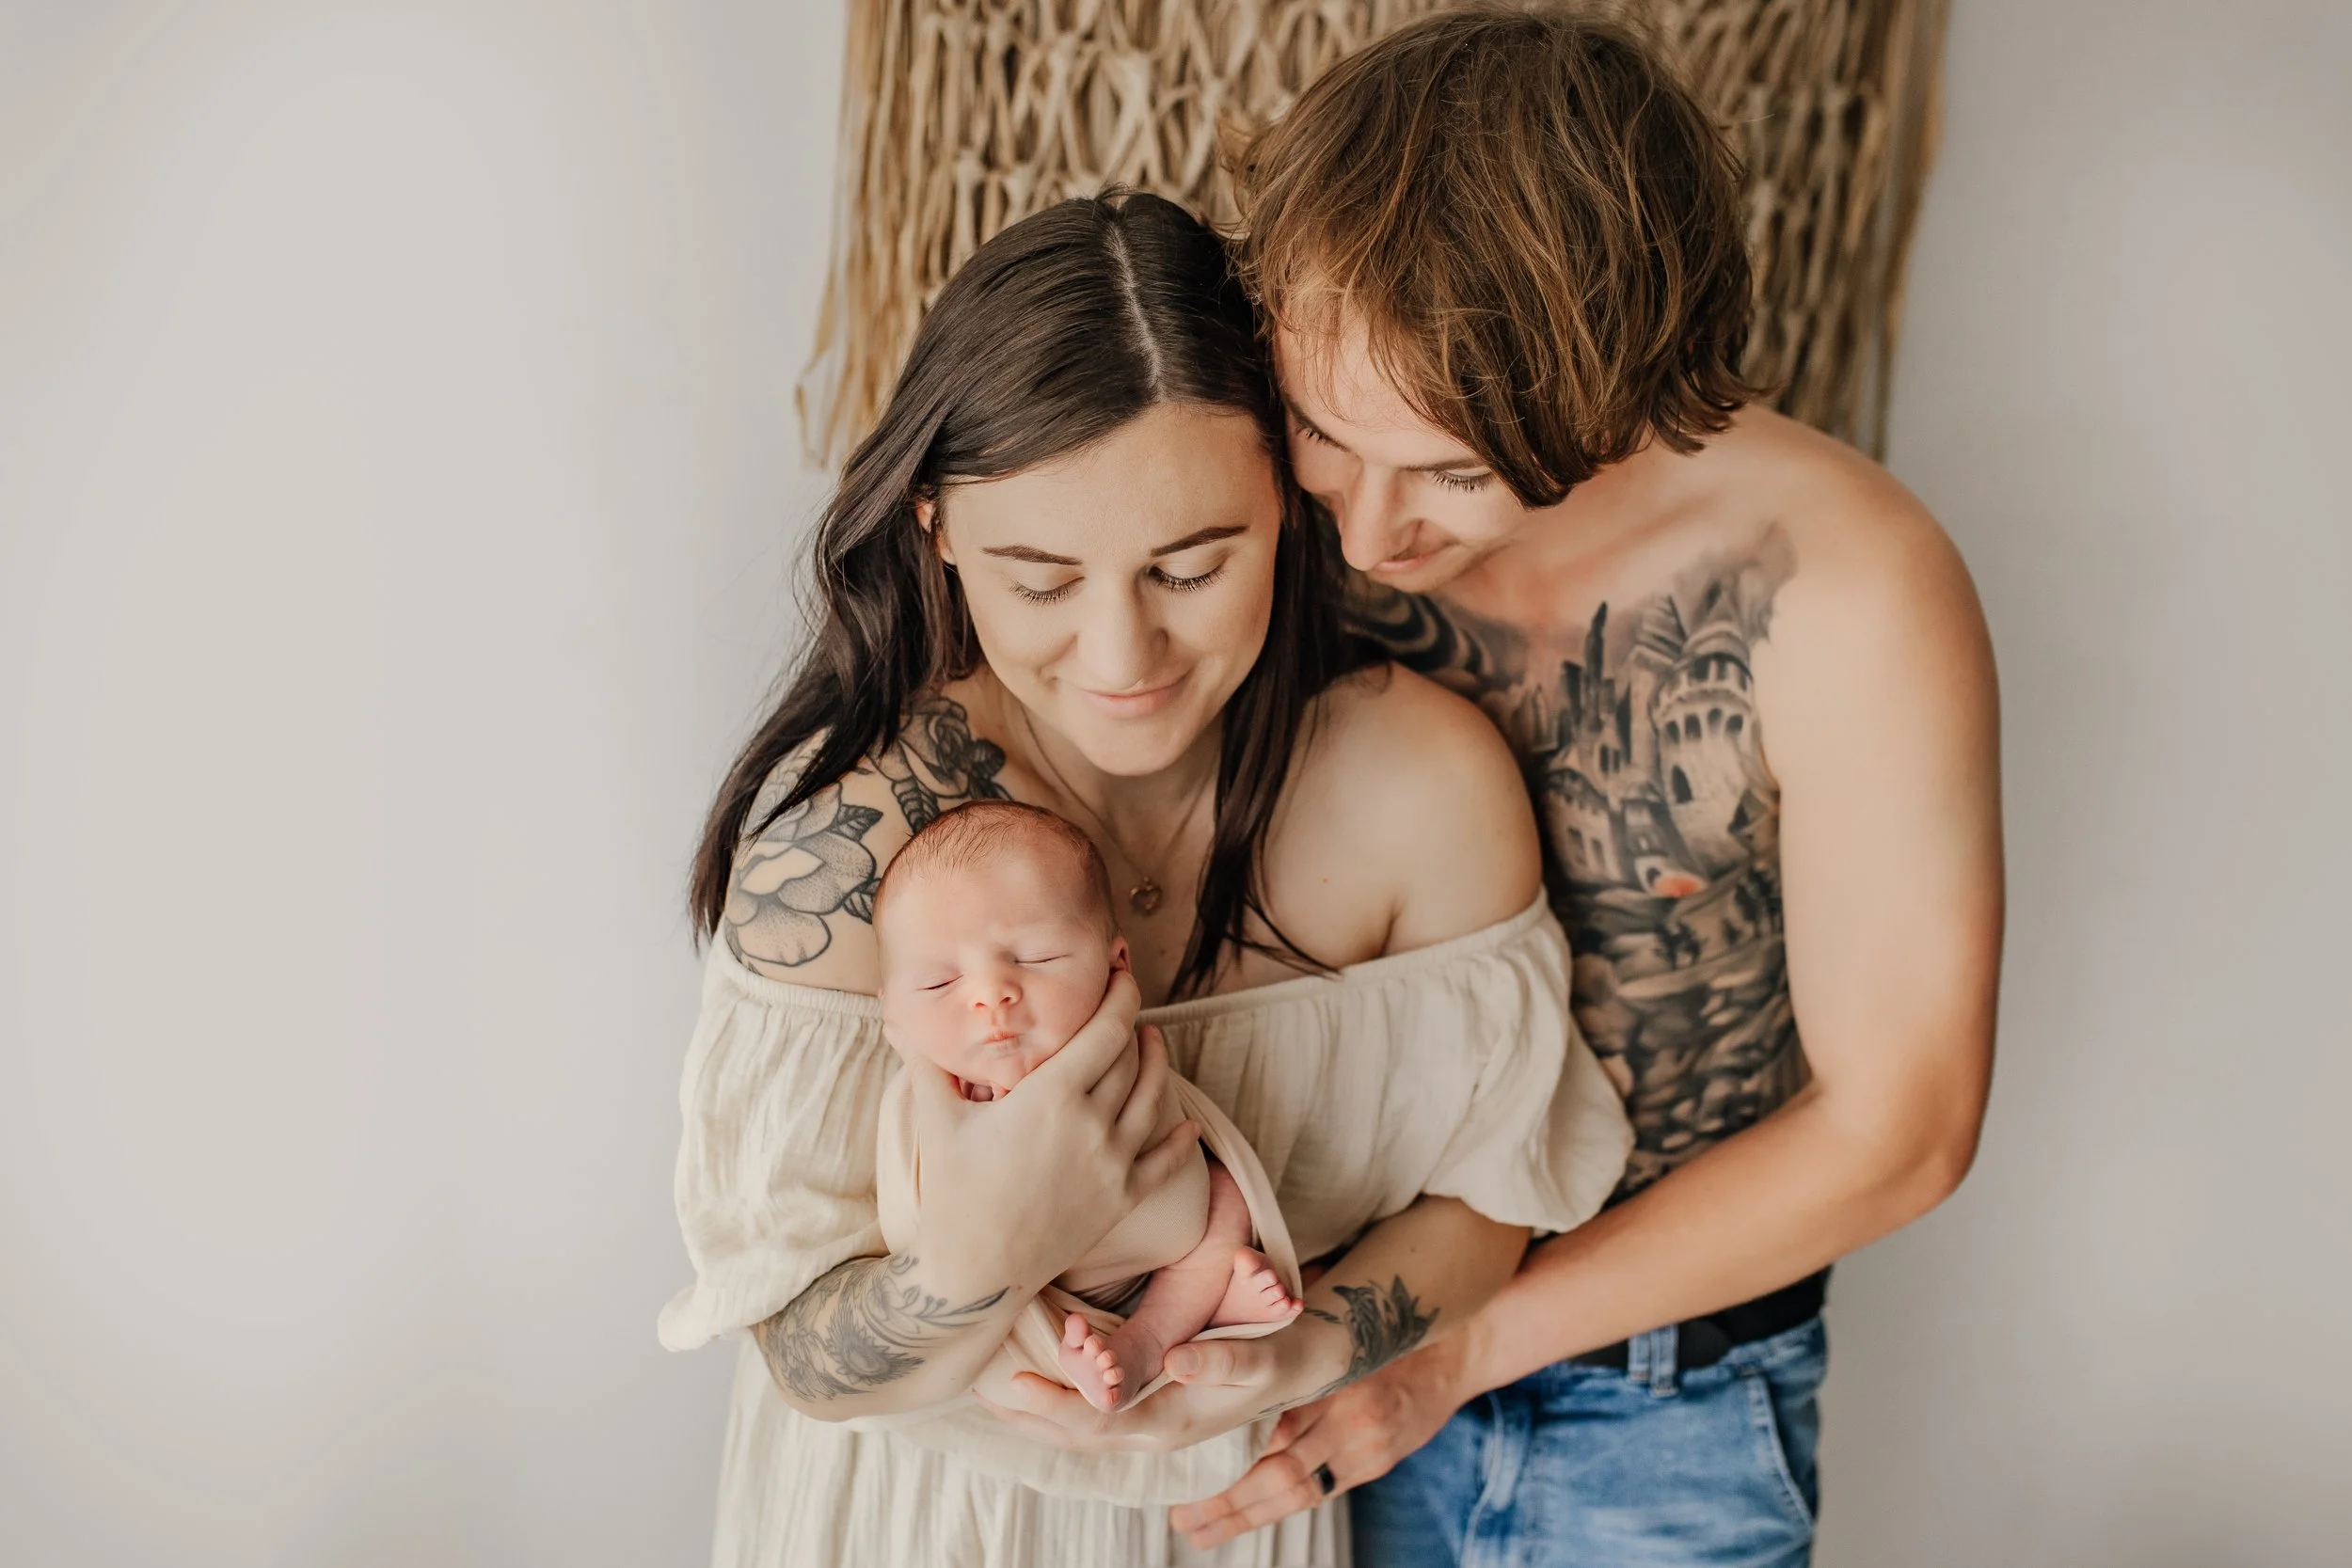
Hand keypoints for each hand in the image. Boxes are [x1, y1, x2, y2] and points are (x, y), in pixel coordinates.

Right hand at [905, 973, 1198, 1295]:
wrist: (975, 1271)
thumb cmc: (953, 1192)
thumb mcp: (937, 1119)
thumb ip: (927, 1063)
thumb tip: (899, 1020)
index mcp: (1052, 1095)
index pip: (1106, 1029)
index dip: (1121, 994)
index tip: (1122, 972)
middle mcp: (1092, 1123)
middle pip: (1131, 1058)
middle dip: (1134, 1024)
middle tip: (1128, 1002)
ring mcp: (1112, 1163)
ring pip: (1153, 1099)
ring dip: (1159, 1065)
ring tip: (1155, 1043)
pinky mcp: (1122, 1200)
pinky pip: (1164, 1162)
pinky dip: (1180, 1140)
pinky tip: (1187, 1124)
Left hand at [975, 1317, 1343, 1454]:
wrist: (1299, 1366)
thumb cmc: (1276, 1351)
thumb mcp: (1260, 1355)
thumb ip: (1222, 1362)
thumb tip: (1177, 1363)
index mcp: (1173, 1419)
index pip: (1098, 1422)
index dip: (1055, 1405)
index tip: (1017, 1382)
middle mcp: (1155, 1430)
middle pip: (1078, 1433)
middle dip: (1029, 1416)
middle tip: (982, 1389)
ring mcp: (1150, 1425)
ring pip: (1079, 1430)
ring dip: (1035, 1414)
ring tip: (990, 1390)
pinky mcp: (1148, 1412)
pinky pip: (1090, 1419)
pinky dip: (1056, 1406)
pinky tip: (1029, 1387)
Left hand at [1168, 1333, 1476, 1548]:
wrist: (1457, 1352)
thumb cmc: (1385, 1322)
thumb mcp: (1341, 1309)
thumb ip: (1290, 1316)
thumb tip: (1230, 1303)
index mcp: (1338, 1376)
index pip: (1274, 1418)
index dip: (1227, 1443)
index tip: (1181, 1455)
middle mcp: (1351, 1420)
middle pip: (1280, 1470)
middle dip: (1227, 1497)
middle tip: (1181, 1514)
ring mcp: (1364, 1449)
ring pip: (1296, 1493)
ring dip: (1244, 1516)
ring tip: (1199, 1530)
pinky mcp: (1373, 1466)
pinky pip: (1318, 1492)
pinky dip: (1277, 1507)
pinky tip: (1243, 1518)